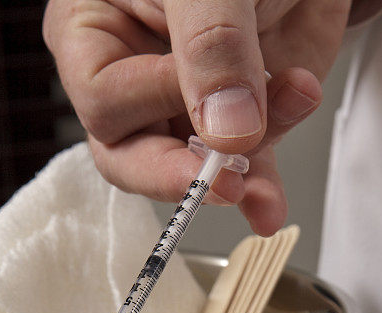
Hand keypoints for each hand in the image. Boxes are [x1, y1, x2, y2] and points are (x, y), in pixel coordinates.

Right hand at [43, 1, 350, 234]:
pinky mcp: (237, 124)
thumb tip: (226, 130)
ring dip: (245, 165)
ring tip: (288, 121)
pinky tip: (270, 208)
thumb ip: (211, 45)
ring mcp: (186, 108)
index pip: (104, 102)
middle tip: (223, 179)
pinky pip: (244, 170)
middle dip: (183, 170)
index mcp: (94, 35)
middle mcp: (134, 81)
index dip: (150, 102)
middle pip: (132, 156)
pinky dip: (263, 189)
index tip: (196, 86)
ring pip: (197, 166)